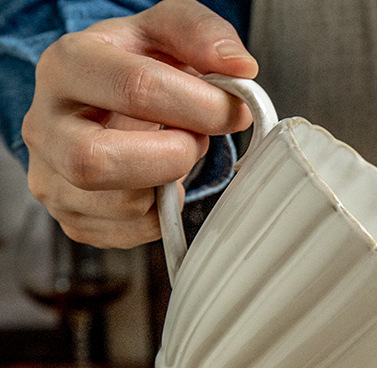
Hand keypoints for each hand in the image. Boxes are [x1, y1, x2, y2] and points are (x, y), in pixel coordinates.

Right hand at [22, 0, 257, 248]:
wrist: (103, 106)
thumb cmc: (135, 69)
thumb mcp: (164, 33)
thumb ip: (202, 33)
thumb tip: (240, 66)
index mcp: (67, 65)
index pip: (136, 88)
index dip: (200, 105)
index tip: (230, 109)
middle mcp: (45, 125)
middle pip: (98, 160)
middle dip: (171, 157)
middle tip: (196, 142)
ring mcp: (52, 178)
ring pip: (121, 205)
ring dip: (168, 186)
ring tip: (174, 157)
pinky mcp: (73, 220)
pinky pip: (130, 234)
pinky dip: (161, 215)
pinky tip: (159, 184)